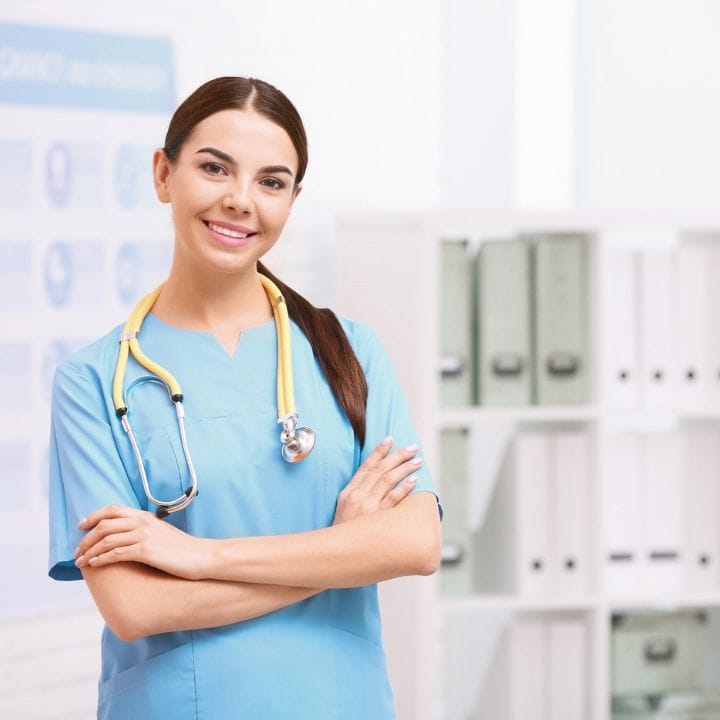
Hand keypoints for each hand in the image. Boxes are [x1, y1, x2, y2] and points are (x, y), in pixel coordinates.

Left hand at [73, 504, 211, 579]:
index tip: (81, 526)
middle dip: (86, 538)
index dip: (93, 516)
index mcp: (145, 516)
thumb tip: (126, 537)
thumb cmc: (182, 548)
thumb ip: (144, 530)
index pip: (112, 509)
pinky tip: (94, 564)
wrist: (201, 556)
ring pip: (107, 540)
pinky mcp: (146, 551)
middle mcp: (143, 522)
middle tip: (77, 551)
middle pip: (105, 524)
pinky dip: (101, 559)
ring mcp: (144, 536)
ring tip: (81, 562)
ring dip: (89, 551)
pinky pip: (116, 553)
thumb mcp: (161, 532)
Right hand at [332, 437, 422, 524]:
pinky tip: (414, 480)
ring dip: (404, 468)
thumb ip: (357, 492)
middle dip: (397, 456)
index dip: (379, 452)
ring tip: (417, 461)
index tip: (390, 439)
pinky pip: (393, 500)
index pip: (366, 466)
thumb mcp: (344, 507)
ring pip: (388, 481)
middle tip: (412, 448)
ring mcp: (368, 507)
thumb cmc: (344, 531)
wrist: (338, 554)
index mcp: (349, 492)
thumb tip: (375, 478)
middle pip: (380, 470)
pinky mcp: (377, 519)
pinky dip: (403, 488)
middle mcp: (358, 496)